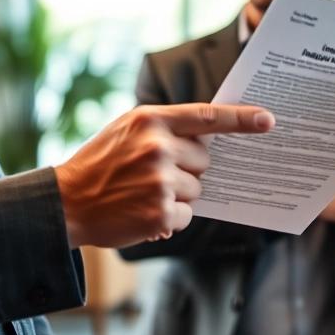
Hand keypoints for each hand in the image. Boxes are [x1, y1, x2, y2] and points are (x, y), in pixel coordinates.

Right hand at [53, 103, 274, 248]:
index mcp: (150, 120)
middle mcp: (158, 146)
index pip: (208, 116)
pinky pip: (186, 215)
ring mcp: (160, 180)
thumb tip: (208, 138)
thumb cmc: (99, 165)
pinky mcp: (160, 212)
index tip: (268, 120)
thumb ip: (163, 128)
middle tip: (154, 174)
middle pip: (204, 160)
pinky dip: (169, 218)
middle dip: (188, 169)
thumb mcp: (125, 130)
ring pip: (196, 189)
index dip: (242, 119)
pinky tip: (142, 212)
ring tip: (142, 193)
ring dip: (177, 196)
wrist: (66, 202)